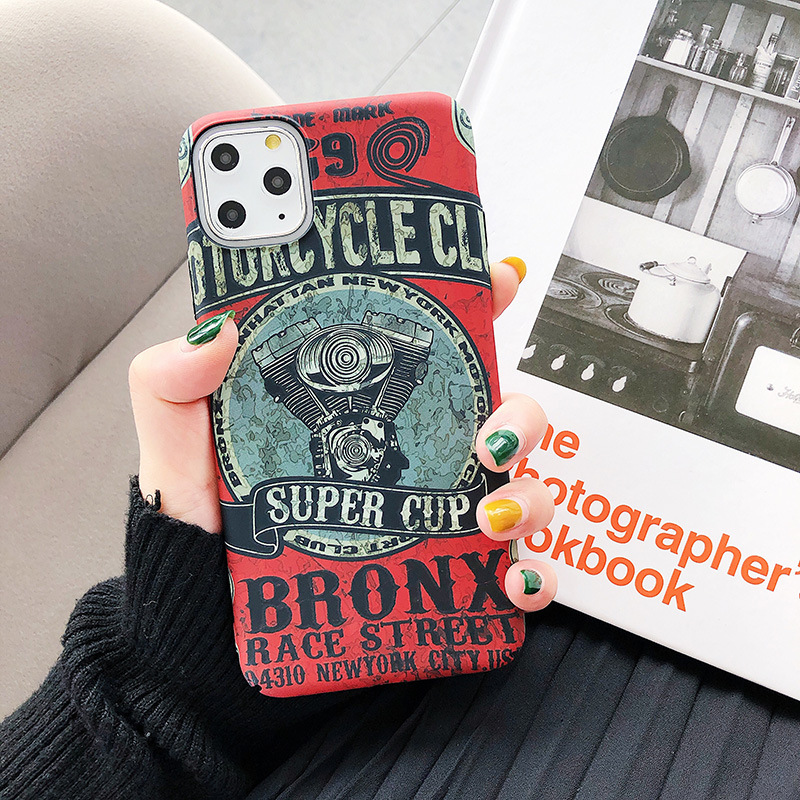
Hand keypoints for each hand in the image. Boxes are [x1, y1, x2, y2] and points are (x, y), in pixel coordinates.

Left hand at [128, 258, 556, 610]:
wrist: (211, 623)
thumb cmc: (206, 527)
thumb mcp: (181, 448)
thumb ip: (174, 385)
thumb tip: (216, 332)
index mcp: (366, 407)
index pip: (433, 343)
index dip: (476, 303)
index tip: (498, 282)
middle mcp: (413, 453)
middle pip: (501, 413)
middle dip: (520, 415)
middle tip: (490, 438)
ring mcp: (434, 513)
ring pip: (520, 488)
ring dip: (528, 497)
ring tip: (488, 518)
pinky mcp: (444, 576)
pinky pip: (510, 575)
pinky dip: (528, 579)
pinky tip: (509, 586)